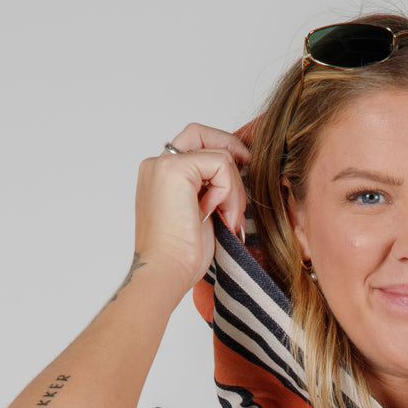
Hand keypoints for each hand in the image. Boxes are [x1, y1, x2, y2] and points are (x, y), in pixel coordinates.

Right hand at [134, 123, 250, 291]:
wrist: (166, 273)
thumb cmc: (182, 256)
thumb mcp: (203, 215)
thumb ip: (212, 191)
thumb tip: (242, 175)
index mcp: (160, 176)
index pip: (195, 146)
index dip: (224, 156)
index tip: (243, 180)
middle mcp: (156, 165)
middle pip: (202, 134)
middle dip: (232, 151)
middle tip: (251, 175)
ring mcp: (163, 164)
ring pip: (219, 153)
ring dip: (235, 188)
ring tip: (229, 219)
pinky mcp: (176, 169)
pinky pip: (221, 163)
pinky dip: (230, 190)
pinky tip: (220, 215)